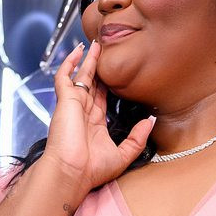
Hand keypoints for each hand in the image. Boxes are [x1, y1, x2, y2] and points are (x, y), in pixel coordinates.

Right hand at [37, 42, 154, 193]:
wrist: (71, 172)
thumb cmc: (92, 170)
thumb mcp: (123, 154)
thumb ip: (137, 138)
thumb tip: (150, 121)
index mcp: (95, 124)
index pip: (102, 98)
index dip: (108, 84)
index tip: (116, 72)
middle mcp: (83, 112)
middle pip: (92, 84)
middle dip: (98, 67)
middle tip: (105, 50)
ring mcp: (73, 105)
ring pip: (80, 76)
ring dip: (88, 60)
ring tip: (95, 43)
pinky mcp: (65, 100)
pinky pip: (64, 77)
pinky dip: (69, 63)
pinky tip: (78, 51)